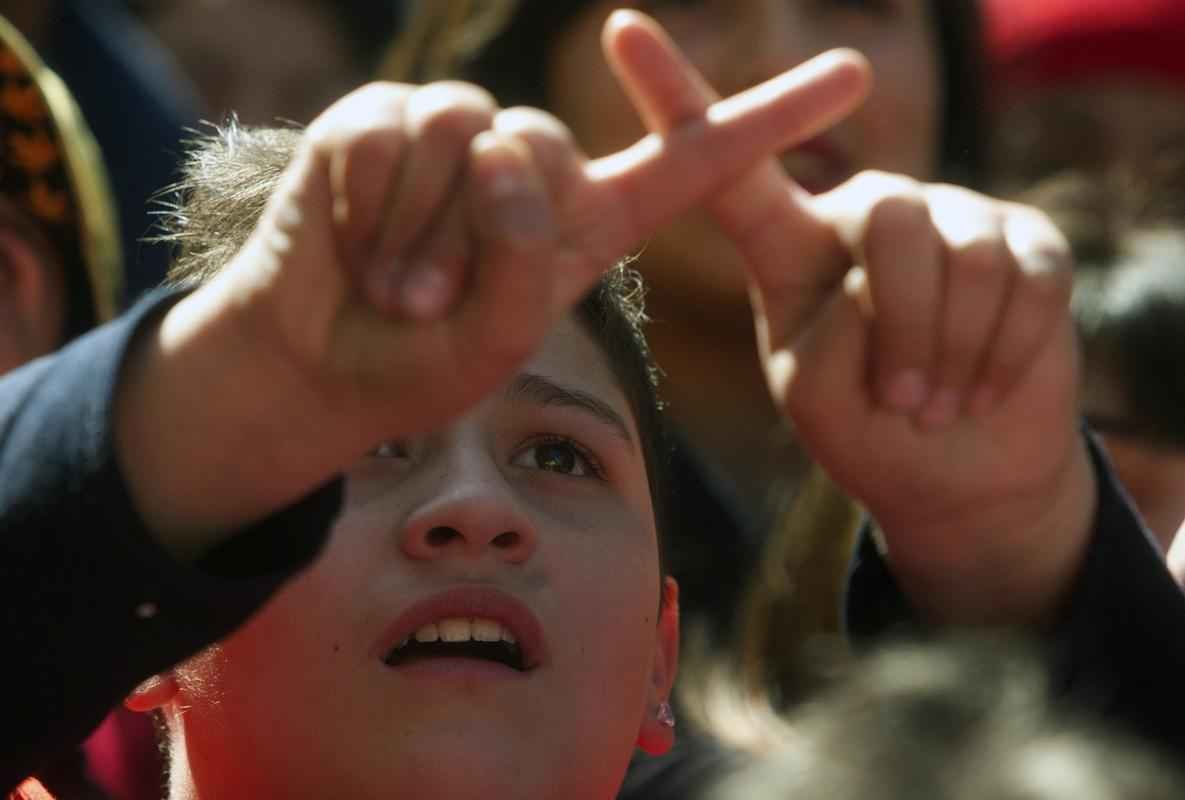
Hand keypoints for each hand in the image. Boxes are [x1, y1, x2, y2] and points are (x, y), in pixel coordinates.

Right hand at [215, 40, 868, 443]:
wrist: (320, 363)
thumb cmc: (419, 362)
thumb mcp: (499, 337)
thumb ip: (527, 258)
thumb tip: (503, 146)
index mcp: (589, 221)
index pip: (696, 161)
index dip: (772, 118)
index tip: (859, 74)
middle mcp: (533, 164)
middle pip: (550, 145)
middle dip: (482, 240)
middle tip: (430, 307)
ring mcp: (461, 132)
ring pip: (472, 133)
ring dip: (422, 235)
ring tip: (393, 289)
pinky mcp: (384, 118)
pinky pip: (395, 132)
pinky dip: (371, 206)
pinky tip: (352, 245)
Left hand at [608, 11, 1094, 624]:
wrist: (954, 468)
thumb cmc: (866, 428)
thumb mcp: (818, 398)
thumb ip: (829, 340)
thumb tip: (880, 280)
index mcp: (788, 244)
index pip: (727, 165)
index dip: (677, 97)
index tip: (621, 28)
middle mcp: (864, 211)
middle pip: (884, 215)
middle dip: (902, 326)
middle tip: (903, 404)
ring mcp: (952, 214)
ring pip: (961, 253)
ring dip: (950, 354)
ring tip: (935, 406)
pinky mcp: (1028, 236)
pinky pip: (1028, 280)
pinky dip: (1005, 354)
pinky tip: (984, 389)